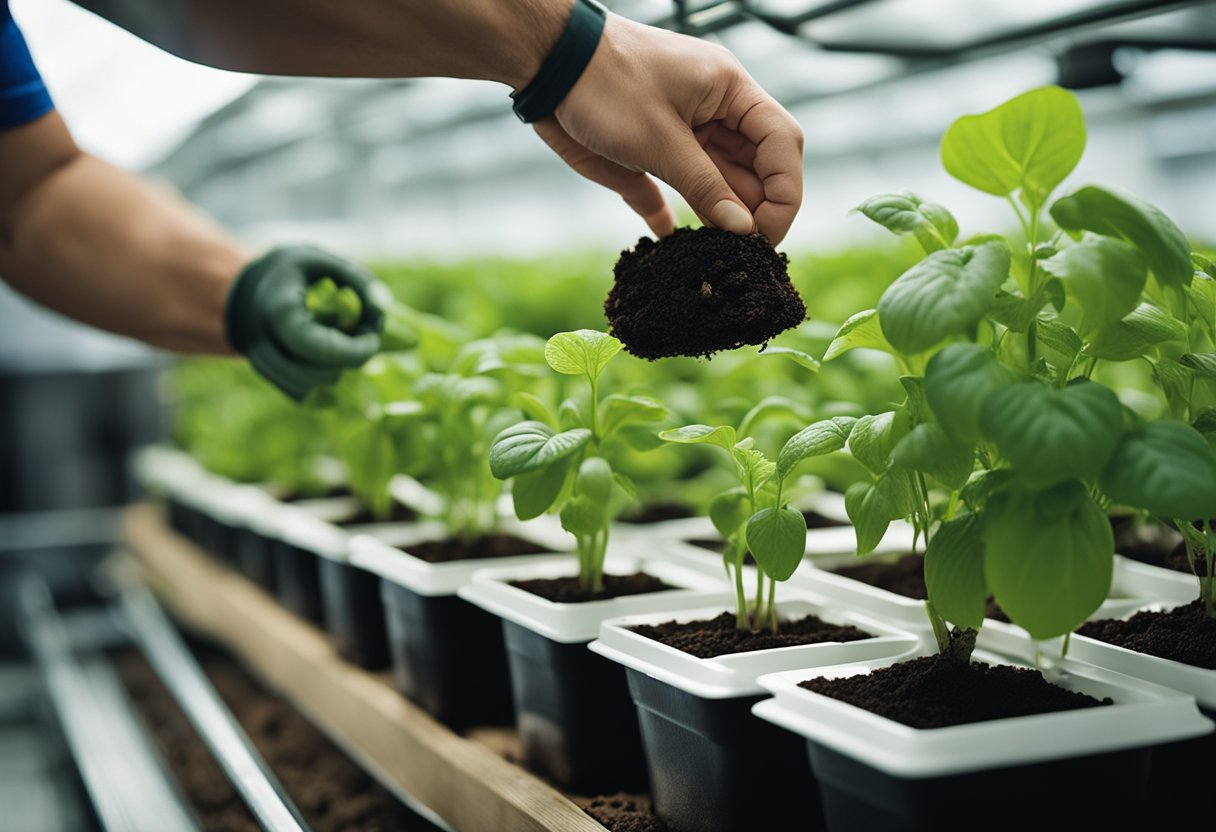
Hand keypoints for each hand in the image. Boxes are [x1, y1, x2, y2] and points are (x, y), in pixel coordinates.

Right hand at [225, 245, 390, 398]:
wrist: (253, 285)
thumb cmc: (294, 271)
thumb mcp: (324, 260)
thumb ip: (357, 281)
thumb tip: (383, 311)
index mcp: (279, 311)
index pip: (318, 348)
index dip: (354, 351)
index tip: (374, 336)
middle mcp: (262, 341)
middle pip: (316, 374)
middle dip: (348, 360)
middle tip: (363, 333)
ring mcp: (260, 362)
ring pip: (309, 387)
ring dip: (336, 369)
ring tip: (344, 340)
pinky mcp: (267, 375)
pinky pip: (300, 392)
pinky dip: (321, 376)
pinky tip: (328, 353)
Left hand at [534, 14, 803, 243]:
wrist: (547, 64)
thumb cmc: (605, 84)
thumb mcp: (660, 140)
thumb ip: (706, 186)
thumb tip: (745, 229)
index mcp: (730, 91)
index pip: (781, 143)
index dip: (785, 192)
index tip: (768, 234)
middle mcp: (714, 112)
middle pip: (756, 167)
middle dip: (756, 209)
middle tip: (744, 251)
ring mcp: (683, 134)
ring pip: (719, 182)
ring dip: (721, 217)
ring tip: (719, 253)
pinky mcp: (650, 154)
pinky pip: (677, 191)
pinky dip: (677, 217)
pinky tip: (674, 240)